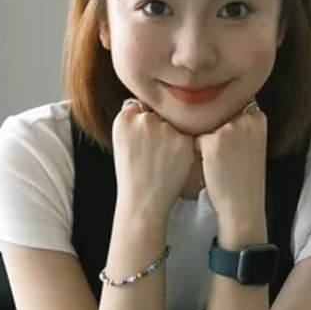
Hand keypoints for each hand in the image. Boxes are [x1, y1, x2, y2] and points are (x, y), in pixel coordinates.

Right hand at [111, 98, 196, 218]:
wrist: (143, 201)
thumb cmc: (133, 175)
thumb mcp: (122, 143)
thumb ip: (133, 123)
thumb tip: (148, 108)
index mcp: (124, 119)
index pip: (140, 107)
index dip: (145, 125)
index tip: (143, 141)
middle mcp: (143, 119)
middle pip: (159, 115)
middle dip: (160, 131)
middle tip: (153, 155)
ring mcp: (164, 129)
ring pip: (175, 125)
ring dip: (173, 139)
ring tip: (162, 161)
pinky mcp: (182, 141)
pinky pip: (188, 137)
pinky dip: (184, 150)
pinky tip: (173, 164)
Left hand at [196, 101, 266, 236]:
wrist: (243, 205)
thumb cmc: (242, 178)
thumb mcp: (248, 143)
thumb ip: (236, 123)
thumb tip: (210, 105)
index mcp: (258, 116)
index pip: (228, 108)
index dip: (221, 128)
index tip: (227, 149)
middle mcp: (246, 117)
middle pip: (214, 116)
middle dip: (211, 134)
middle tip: (223, 159)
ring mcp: (230, 128)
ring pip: (202, 126)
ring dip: (202, 144)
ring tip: (216, 164)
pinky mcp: (214, 141)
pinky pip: (193, 140)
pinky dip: (194, 154)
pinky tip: (207, 168)